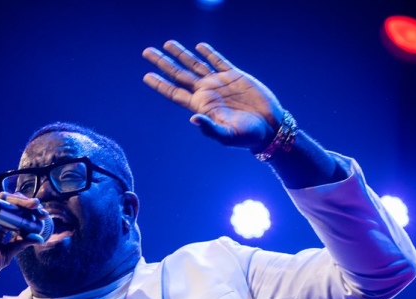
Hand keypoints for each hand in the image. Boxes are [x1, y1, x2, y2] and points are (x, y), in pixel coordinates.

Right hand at [0, 193, 46, 292]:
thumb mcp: (5, 255)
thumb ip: (20, 244)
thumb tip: (40, 237)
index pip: (15, 213)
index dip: (30, 213)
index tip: (44, 217)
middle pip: (9, 204)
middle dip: (26, 205)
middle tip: (40, 209)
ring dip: (17, 202)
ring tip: (32, 206)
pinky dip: (0, 206)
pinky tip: (13, 209)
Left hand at [143, 40, 284, 150]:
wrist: (269, 128)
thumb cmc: (247, 137)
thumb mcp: (227, 136)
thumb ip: (210, 128)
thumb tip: (193, 118)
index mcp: (201, 106)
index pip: (174, 93)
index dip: (160, 84)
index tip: (146, 75)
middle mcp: (207, 93)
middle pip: (179, 75)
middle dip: (163, 63)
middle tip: (147, 52)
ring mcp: (220, 83)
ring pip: (196, 64)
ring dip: (181, 54)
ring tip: (167, 43)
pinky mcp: (235, 76)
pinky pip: (219, 61)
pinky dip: (209, 53)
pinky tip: (199, 46)